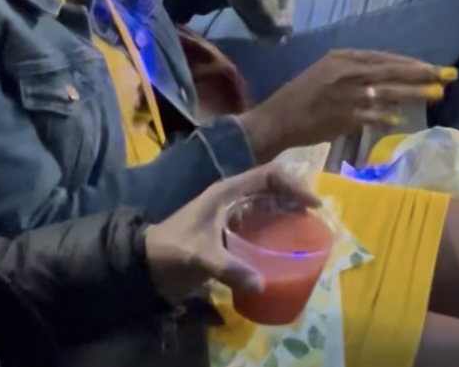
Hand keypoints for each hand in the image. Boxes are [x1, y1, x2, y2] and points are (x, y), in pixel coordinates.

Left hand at [144, 165, 320, 300]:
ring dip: (287, 213)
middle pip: (273, 187)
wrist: (145, 265)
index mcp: (228, 191)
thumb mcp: (199, 256)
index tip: (311, 204)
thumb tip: (262, 283)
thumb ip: (229, 268)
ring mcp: (232, 214)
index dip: (293, 184)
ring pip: (268, 204)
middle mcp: (234, 197)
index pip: (269, 174)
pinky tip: (285, 247)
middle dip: (295, 198)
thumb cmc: (171, 250)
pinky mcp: (230, 231)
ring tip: (305, 230)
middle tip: (314, 218)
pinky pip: (260, 223)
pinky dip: (276, 229)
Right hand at [240, 50, 455, 162]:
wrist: (278, 118)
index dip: (408, 63)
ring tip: (436, 94)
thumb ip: (356, 72)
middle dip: (420, 74)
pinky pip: (371, 116)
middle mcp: (347, 72)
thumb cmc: (303, 94)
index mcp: (343, 58)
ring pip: (388, 93)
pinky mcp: (343, 117)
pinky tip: (400, 118)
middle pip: (391, 72)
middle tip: (446, 75)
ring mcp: (346, 96)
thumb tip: (386, 80)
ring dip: (413, 94)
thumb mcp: (328, 71)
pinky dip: (386, 117)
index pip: (383, 58)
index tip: (430, 67)